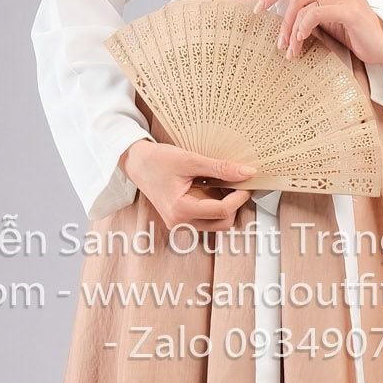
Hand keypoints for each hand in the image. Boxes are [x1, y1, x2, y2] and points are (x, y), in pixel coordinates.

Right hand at [121, 136, 255, 233]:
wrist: (136, 162)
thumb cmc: (156, 161)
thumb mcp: (190, 160)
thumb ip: (220, 168)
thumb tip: (246, 173)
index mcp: (180, 211)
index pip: (221, 211)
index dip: (239, 197)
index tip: (247, 182)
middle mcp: (180, 222)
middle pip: (222, 223)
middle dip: (234, 205)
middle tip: (238, 184)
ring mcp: (181, 222)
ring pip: (216, 222)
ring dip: (226, 205)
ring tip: (224, 184)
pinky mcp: (183, 218)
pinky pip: (208, 217)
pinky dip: (216, 204)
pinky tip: (213, 187)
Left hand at [252, 0, 382, 66]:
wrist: (380, 44)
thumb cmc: (351, 28)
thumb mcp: (320, 9)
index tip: (258, 9)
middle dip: (283, 20)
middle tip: (279, 42)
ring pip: (303, 6)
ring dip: (292, 32)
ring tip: (292, 50)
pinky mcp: (350, 7)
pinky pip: (315, 14)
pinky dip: (304, 29)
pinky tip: (302, 41)